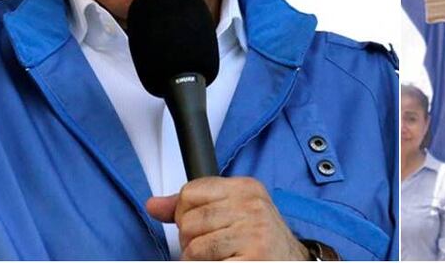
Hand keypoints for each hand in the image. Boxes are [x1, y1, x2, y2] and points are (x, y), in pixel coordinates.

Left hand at [146, 177, 308, 259]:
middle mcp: (252, 207)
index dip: (186, 214)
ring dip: (198, 261)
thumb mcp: (233, 210)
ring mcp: (253, 234)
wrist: (291, 261)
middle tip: (210, 249)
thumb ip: (191, 206)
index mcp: (246, 188)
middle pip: (188, 222)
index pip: (190, 192)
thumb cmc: (259, 238)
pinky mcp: (252, 260)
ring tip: (218, 259)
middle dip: (191, 241)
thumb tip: (153, 205)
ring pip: (193, 249)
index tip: (201, 226)